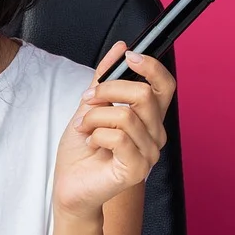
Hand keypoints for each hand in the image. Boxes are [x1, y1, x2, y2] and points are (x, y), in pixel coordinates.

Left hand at [52, 41, 175, 217]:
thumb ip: (106, 77)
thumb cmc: (81, 151)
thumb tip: (121, 48)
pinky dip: (96, 135)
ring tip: (83, 128)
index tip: (128, 58)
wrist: (69, 186)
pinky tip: (90, 143)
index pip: (165, 86)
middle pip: (143, 95)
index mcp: (149, 118)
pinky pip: (119, 138)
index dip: (151, 67)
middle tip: (87, 101)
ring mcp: (149, 154)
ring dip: (94, 117)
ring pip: (125, 115)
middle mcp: (155, 135)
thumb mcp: (90, 105)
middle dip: (107, 91)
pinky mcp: (137, 170)